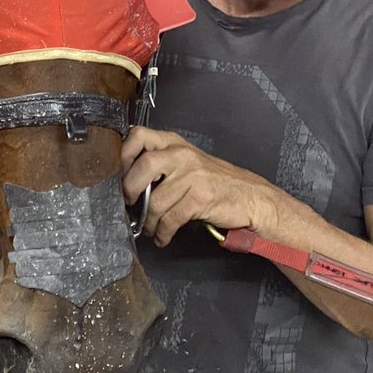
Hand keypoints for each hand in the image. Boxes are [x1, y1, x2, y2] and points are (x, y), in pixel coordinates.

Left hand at [120, 127, 280, 246]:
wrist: (250, 197)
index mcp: (175, 143)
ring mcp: (192, 175)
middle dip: (130, 189)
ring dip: (148, 220)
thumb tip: (128, 181)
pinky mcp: (200, 198)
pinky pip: (171, 219)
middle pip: (143, 165)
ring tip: (150, 228)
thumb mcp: (187, 162)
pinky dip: (162, 232)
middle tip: (130, 203)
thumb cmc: (215, 181)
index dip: (124, 154)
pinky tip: (163, 236)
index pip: (139, 136)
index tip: (122, 174)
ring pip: (156, 200)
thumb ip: (161, 163)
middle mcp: (182, 155)